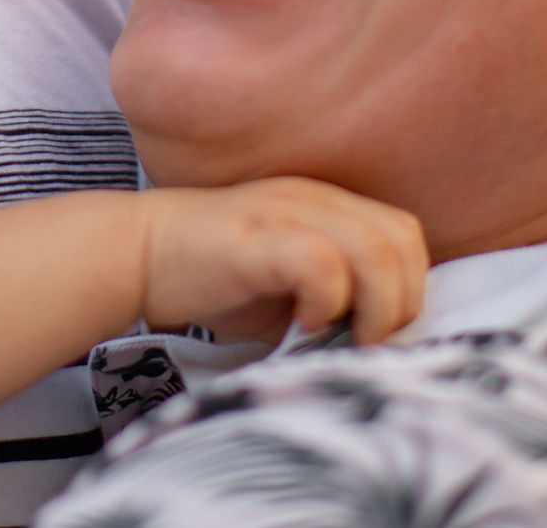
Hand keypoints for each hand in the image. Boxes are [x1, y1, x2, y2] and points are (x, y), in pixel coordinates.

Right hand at [137, 178, 428, 345]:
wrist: (136, 254)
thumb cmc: (213, 278)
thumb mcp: (289, 286)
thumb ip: (336, 300)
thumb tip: (380, 346)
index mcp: (328, 205)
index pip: (405, 235)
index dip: (409, 287)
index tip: (379, 332)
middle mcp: (314, 199)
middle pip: (402, 239)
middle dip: (400, 301)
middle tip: (367, 339)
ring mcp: (285, 212)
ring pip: (374, 247)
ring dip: (374, 304)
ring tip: (342, 334)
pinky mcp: (257, 238)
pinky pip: (321, 262)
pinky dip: (327, 300)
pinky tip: (301, 322)